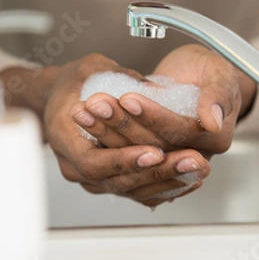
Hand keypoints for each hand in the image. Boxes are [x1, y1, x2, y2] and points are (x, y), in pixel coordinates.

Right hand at [0, 53, 210, 206]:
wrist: (61, 97)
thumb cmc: (74, 81)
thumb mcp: (93, 68)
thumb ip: (120, 79)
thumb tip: (154, 89)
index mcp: (63, 139)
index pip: (94, 163)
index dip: (126, 160)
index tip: (155, 152)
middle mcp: (74, 166)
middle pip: (117, 181)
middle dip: (157, 172)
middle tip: (190, 161)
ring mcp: (90, 179)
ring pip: (130, 190)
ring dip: (167, 181)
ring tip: (197, 168)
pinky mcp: (107, 181)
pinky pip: (135, 192)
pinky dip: (163, 188)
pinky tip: (189, 179)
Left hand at [74, 44, 256, 154]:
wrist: (196, 77)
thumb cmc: (209, 71)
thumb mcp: (220, 73)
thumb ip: (217, 96)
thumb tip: (212, 121)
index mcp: (216, 139)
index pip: (179, 132)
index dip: (153, 116)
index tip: (129, 98)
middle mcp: (195, 154)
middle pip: (154, 146)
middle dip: (122, 124)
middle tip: (97, 104)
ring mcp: (171, 157)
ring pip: (135, 151)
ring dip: (107, 131)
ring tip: (84, 111)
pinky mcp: (150, 155)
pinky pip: (126, 152)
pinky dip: (104, 135)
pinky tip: (85, 120)